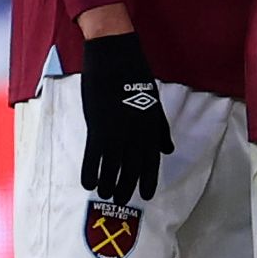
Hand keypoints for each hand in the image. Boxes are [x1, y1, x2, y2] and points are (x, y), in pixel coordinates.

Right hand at [78, 30, 174, 202]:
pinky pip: (93, 157)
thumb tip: (168, 150)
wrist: (115, 58)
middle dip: (127, 186)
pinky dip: (91, 172)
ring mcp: (116, 132)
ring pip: (113, 167)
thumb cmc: (135, 77)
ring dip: (108, 184)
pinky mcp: (97, 127)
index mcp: (151, 127)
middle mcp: (136, 134)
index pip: (152, 161)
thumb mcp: (154, 102)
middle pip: (132, 168)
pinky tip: (88, 184)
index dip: (148, 180)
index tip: (145, 196)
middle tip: (120, 199)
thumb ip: (160, 129)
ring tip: (105, 194)